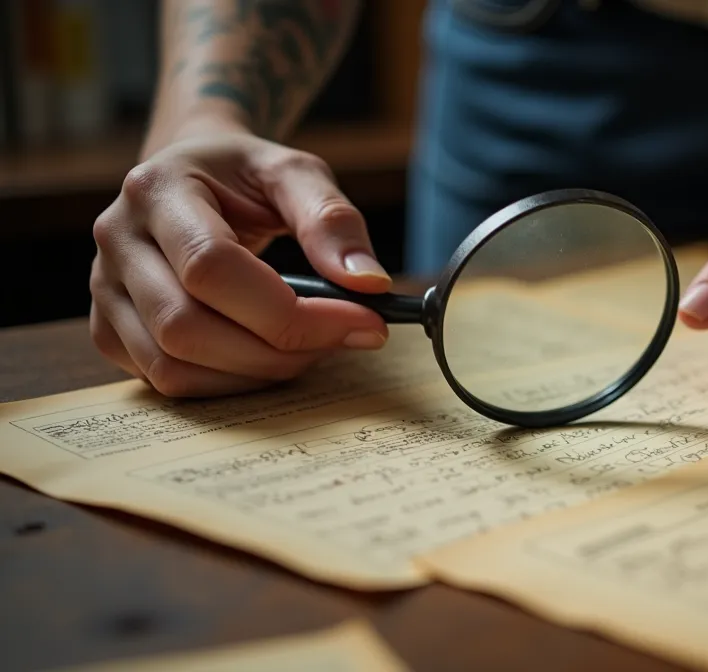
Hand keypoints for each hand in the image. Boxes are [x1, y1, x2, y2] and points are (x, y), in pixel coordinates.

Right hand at [89, 132, 391, 396]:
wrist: (192, 175)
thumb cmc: (244, 175)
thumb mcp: (295, 173)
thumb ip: (333, 220)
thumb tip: (369, 284)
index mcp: (156, 190)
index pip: (212, 269)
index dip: (291, 311)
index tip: (363, 320)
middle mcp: (117, 240)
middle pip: (187, 328)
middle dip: (279, 350)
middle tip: (344, 339)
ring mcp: (104, 288)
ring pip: (172, 366)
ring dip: (255, 374)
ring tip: (309, 348)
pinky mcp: (108, 328)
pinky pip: (165, 381)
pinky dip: (227, 383)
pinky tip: (269, 357)